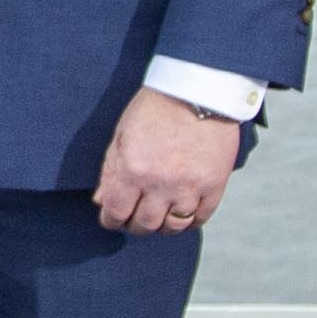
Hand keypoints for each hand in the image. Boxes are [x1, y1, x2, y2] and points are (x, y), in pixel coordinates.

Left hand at [93, 87, 241, 235]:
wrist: (199, 90)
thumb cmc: (156, 107)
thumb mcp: (122, 134)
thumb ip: (110, 171)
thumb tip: (102, 201)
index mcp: (132, 170)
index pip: (116, 213)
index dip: (112, 220)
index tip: (113, 218)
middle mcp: (160, 184)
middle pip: (145, 224)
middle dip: (135, 225)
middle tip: (135, 219)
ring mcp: (189, 187)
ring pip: (173, 226)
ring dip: (162, 226)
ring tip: (159, 216)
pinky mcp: (214, 186)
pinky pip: (200, 218)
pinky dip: (189, 220)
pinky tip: (182, 212)